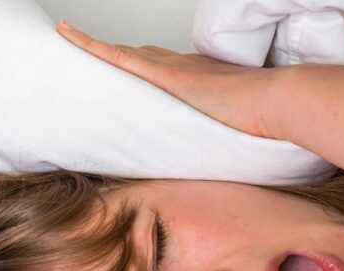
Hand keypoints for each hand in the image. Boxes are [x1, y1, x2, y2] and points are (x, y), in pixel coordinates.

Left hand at [56, 20, 279, 138]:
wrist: (277, 103)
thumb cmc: (270, 122)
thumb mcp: (247, 134)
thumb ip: (236, 140)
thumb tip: (237, 162)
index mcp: (205, 79)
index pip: (167, 69)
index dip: (148, 67)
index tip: (137, 69)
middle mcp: (187, 66)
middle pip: (143, 56)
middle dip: (118, 56)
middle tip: (92, 53)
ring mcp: (174, 69)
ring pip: (125, 54)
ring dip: (98, 50)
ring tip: (68, 41)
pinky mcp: (165, 75)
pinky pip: (117, 56)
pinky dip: (89, 45)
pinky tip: (66, 34)